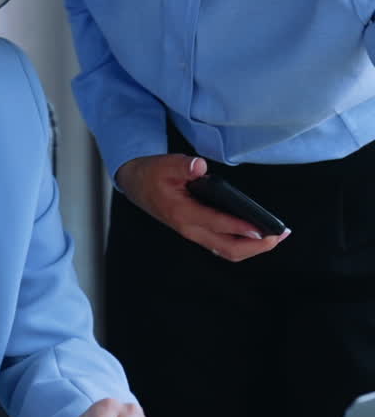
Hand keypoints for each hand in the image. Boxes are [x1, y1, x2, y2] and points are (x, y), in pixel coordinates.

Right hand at [116, 153, 289, 261]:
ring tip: (275, 237)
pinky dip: (244, 244)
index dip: (242, 228)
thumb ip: (182, 166)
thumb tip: (200, 166)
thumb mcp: (164, 165)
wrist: (137, 185)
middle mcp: (191, 229)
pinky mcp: (199, 232)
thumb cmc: (152, 175)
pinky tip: (258, 235)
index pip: (218, 225)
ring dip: (253, 248)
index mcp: (183, 214)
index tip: (263, 228)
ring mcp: (195, 233)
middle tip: (279, 235)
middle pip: (228, 249)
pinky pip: (224, 246)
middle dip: (257, 246)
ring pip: (228, 251)